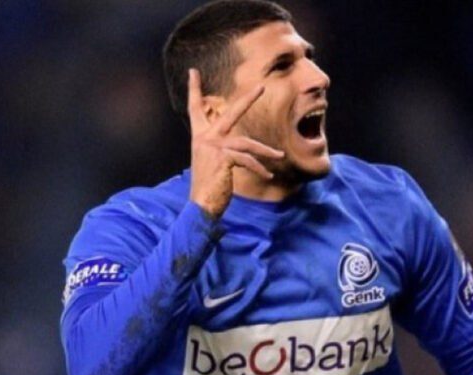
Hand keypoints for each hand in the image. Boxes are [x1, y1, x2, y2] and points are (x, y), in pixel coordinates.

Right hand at [187, 68, 283, 216]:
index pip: (195, 108)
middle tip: (262, 86)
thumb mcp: (213, 162)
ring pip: (247, 142)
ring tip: (279, 156)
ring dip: (266, 151)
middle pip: (230, 113)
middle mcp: (205, 138)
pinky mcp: (223, 158)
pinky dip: (259, 168)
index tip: (193, 72)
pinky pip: (248, 160)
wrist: (201, 204)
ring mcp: (214, 147)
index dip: (194, 90)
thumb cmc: (210, 185)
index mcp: (200, 136)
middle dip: (248, 99)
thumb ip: (223, 149)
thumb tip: (241, 146)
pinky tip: (268, 175)